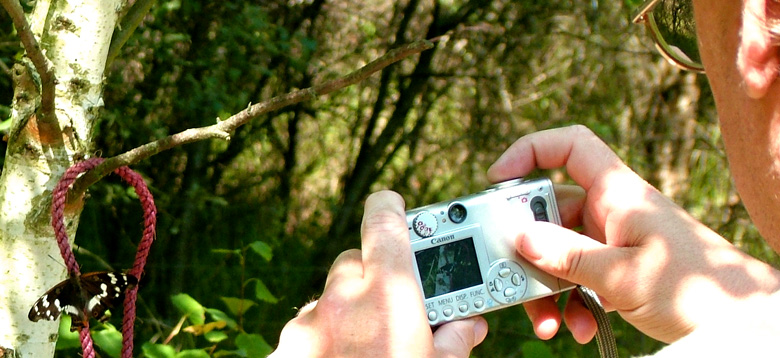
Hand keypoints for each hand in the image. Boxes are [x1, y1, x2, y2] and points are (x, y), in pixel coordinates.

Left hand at [270, 191, 487, 356]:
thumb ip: (453, 341)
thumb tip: (469, 326)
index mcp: (388, 293)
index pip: (384, 220)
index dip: (390, 205)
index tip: (395, 204)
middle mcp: (342, 298)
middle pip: (353, 262)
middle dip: (373, 276)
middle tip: (394, 304)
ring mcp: (307, 324)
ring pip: (328, 297)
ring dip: (346, 310)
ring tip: (367, 346)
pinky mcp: (284, 348)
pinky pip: (306, 329)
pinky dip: (323, 338)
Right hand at [488, 125, 779, 342]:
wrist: (738, 321)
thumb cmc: (696, 288)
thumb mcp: (624, 274)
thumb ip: (569, 255)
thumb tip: (522, 238)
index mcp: (617, 193)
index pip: (571, 147)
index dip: (531, 150)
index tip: (499, 176)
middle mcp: (611, 211)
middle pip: (550, 211)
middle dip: (529, 247)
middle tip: (511, 272)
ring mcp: (612, 240)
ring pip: (559, 251)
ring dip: (547, 286)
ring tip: (546, 320)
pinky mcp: (616, 268)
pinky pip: (576, 276)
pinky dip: (569, 301)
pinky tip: (575, 325)